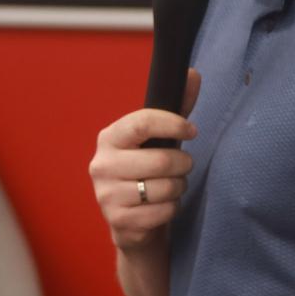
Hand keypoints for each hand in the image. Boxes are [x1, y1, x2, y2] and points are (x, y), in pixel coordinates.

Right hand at [88, 68, 200, 252]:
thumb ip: (176, 108)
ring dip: (178, 187)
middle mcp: (101, 165)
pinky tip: (163, 206)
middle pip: (160, 160)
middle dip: (183, 163)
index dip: (173, 123)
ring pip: (165, 188)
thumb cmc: (147, 171)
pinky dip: (172, 208)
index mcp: (109, 138)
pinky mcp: (118, 221)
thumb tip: (192, 73)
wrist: (131, 221)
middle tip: (184, 166)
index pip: (142, 122)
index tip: (193, 129)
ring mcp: (106, 195)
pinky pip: (163, 211)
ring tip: (172, 186)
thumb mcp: (159, 139)